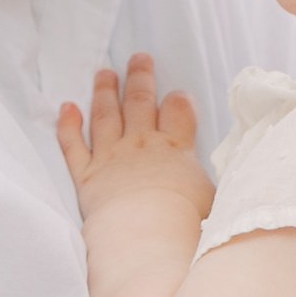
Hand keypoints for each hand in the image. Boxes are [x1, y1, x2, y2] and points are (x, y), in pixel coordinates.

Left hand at [56, 55, 213, 229]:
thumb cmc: (186, 223)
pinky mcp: (86, 176)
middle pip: (140, 101)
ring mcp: (111, 157)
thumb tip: (229, 178)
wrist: (147, 238)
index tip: (176, 95)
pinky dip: (68, 125)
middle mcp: (141, 145)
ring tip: (104, 74)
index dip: (178, 100)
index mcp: (175, 148)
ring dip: (104, 91)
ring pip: (106, 115)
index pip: (178, 111)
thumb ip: (212, 180)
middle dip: (140, 77)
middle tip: (138, 58)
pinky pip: (73, 145)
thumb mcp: (215, 198)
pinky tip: (66, 108)